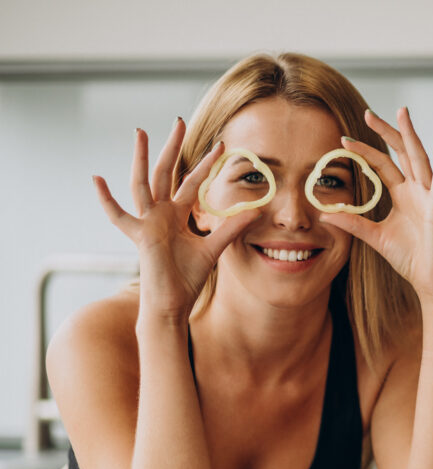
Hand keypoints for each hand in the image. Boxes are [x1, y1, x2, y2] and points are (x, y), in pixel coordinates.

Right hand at [93, 119, 254, 320]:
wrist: (172, 302)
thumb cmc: (187, 277)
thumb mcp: (214, 248)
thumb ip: (231, 228)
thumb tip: (256, 212)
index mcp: (177, 214)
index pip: (191, 182)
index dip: (205, 164)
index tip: (221, 145)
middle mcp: (160, 213)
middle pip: (166, 173)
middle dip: (173, 148)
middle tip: (179, 121)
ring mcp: (147, 222)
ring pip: (143, 183)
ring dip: (141, 158)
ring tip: (140, 132)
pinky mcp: (140, 236)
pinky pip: (119, 216)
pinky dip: (106, 200)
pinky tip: (97, 179)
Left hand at [318, 108, 432, 301]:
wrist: (430, 280)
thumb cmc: (410, 259)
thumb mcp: (375, 237)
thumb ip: (353, 223)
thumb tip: (325, 213)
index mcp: (403, 195)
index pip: (382, 165)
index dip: (365, 151)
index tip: (344, 140)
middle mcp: (417, 190)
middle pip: (401, 153)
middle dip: (386, 132)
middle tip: (368, 114)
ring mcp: (429, 196)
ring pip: (419, 158)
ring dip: (410, 134)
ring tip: (402, 113)